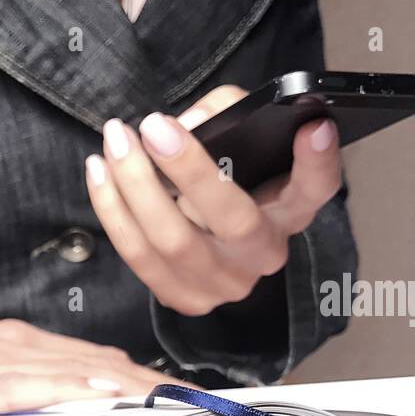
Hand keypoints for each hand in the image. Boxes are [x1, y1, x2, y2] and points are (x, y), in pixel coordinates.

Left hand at [85, 85, 342, 316]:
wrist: (211, 245)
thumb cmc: (227, 179)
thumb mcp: (240, 142)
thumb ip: (225, 116)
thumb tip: (188, 122)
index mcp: (290, 210)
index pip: (315, 189)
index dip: (316, 163)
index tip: (311, 129)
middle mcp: (264, 253)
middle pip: (232, 220)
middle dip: (188, 169)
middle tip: (153, 127)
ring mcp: (224, 284)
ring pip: (173, 241)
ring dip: (134, 187)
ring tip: (114, 142)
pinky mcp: (185, 299)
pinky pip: (138, 257)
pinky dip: (112, 210)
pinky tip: (98, 172)